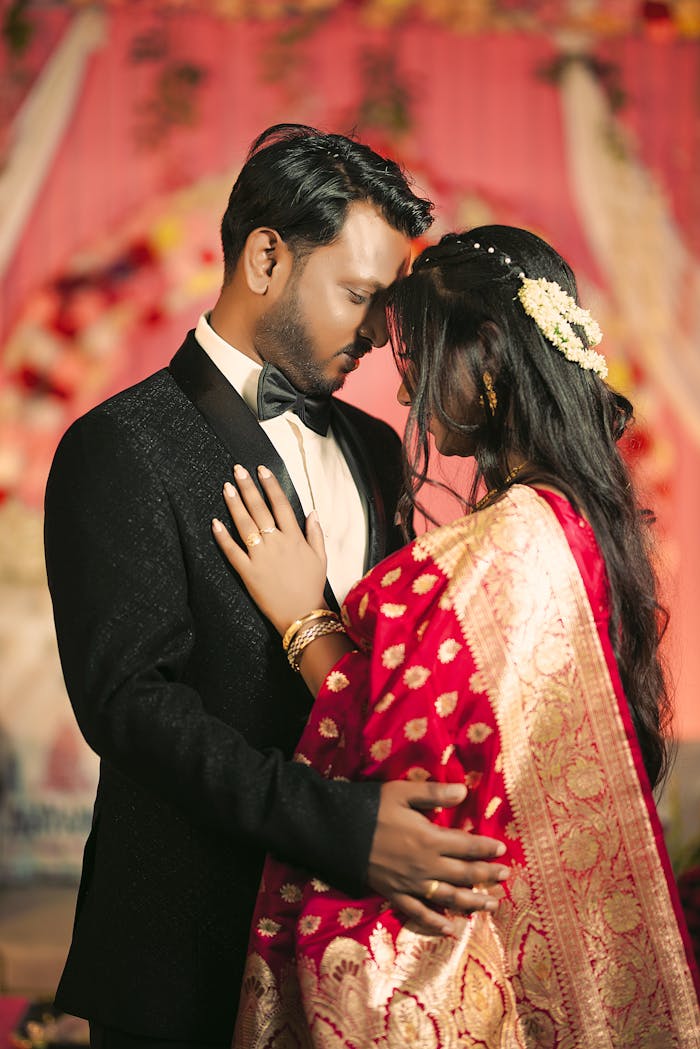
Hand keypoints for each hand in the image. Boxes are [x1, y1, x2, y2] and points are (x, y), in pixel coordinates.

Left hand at [212, 465, 326, 633]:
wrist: (303, 615)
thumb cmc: (312, 587)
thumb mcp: (321, 557)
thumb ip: (315, 533)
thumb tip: (312, 512)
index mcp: (294, 538)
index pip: (280, 504)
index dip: (270, 486)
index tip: (261, 470)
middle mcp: (277, 543)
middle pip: (259, 509)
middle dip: (248, 487)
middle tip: (237, 470)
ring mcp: (261, 557)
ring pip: (245, 525)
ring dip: (234, 504)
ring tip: (226, 487)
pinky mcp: (248, 572)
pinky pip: (232, 552)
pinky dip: (223, 537)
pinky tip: (214, 523)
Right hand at [368, 781, 508, 934]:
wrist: (337, 832)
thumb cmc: (371, 808)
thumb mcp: (402, 792)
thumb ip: (434, 793)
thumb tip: (464, 791)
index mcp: (430, 839)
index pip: (467, 846)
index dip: (486, 848)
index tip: (502, 849)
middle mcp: (426, 866)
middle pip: (464, 874)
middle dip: (487, 875)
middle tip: (505, 877)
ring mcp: (411, 884)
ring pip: (449, 897)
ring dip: (473, 902)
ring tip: (491, 904)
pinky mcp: (395, 894)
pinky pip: (419, 913)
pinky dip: (435, 923)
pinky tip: (450, 930)